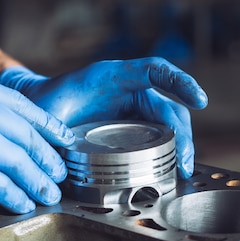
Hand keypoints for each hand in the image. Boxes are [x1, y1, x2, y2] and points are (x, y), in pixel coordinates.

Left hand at [0, 57, 207, 177]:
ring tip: (181, 170)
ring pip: (168, 124)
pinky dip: (168, 152)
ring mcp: (133, 109)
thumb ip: (53, 130)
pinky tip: (171, 169)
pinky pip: (158, 136)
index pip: (152, 70)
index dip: (178, 81)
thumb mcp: (46, 112)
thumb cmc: (43, 105)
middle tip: (184, 161)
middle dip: (182, 134)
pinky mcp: (134, 126)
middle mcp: (128, 90)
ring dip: (179, 146)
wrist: (40, 107)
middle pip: (168, 108)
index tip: (199, 99)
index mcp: (110, 76)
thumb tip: (63, 158)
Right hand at [0, 63, 74, 221]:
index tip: (64, 141)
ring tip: (50, 193)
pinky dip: (15, 195)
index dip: (47, 125)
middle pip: (21, 132)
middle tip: (60, 174)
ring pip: (14, 158)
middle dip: (46, 157)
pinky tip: (24, 203)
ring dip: (37, 180)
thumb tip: (15, 134)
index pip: (17, 104)